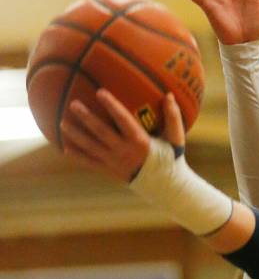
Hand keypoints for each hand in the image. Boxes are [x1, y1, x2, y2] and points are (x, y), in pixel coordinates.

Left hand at [61, 89, 184, 180]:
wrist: (165, 187)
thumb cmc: (171, 159)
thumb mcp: (176, 139)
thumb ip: (173, 117)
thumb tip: (169, 94)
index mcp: (141, 142)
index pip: (123, 121)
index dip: (112, 106)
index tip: (100, 92)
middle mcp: (125, 152)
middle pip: (102, 133)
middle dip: (87, 119)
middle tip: (74, 104)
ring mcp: (115, 163)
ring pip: (92, 148)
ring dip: (76, 135)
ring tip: (62, 123)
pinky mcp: (110, 171)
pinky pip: (91, 163)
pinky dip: (78, 156)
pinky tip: (64, 148)